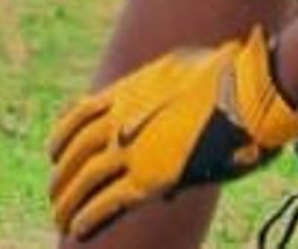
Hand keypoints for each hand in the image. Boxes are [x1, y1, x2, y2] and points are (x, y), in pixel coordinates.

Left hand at [47, 24, 297, 238]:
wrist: (244, 92)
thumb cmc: (224, 74)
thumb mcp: (181, 69)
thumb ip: (162, 84)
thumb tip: (163, 91)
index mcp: (126, 91)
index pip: (78, 116)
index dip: (61, 136)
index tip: (52, 152)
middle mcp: (120, 119)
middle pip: (75, 152)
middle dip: (62, 175)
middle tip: (54, 191)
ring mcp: (131, 150)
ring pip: (84, 180)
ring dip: (67, 201)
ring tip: (59, 218)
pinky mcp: (148, 179)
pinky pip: (106, 202)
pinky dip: (88, 216)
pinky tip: (77, 229)